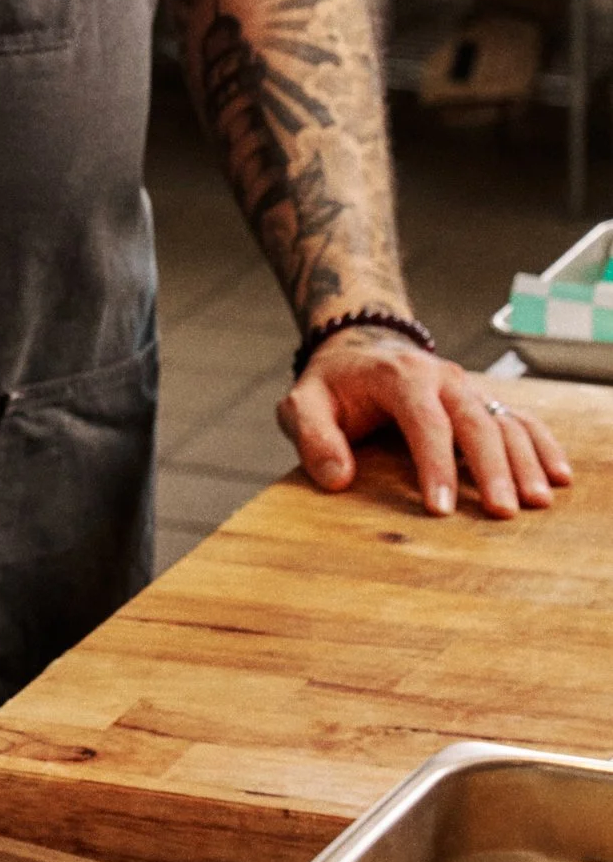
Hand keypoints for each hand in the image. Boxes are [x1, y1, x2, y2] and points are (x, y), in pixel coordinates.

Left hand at [280, 331, 571, 519]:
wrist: (358, 349)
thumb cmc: (332, 385)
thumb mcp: (302, 404)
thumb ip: (312, 438)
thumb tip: (337, 479)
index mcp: (400, 376)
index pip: (424, 421)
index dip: (435, 465)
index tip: (442, 507)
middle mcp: (442, 378)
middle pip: (474, 421)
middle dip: (490, 468)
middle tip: (500, 511)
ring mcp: (467, 388)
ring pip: (504, 421)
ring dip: (524, 461)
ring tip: (535, 502)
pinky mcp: (481, 401)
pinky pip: (520, 420)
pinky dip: (541, 446)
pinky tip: (558, 476)